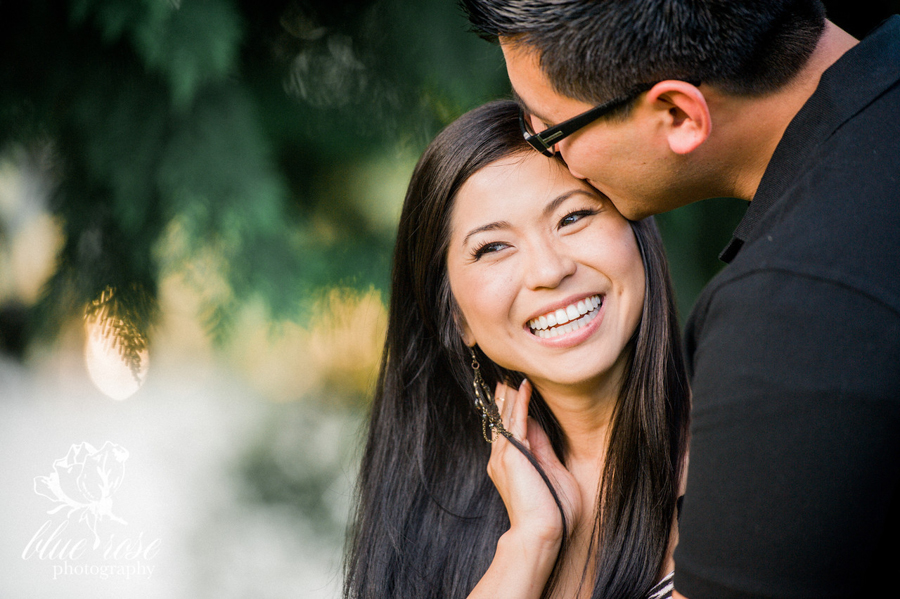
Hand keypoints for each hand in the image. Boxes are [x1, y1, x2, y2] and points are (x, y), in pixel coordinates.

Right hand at [488, 380, 582, 546]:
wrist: (541, 531)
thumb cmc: (551, 511)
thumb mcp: (550, 472)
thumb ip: (542, 449)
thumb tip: (537, 427)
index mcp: (509, 464)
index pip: (512, 430)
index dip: (515, 411)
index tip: (517, 392)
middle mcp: (501, 458)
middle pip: (503, 421)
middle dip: (505, 400)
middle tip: (506, 379)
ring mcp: (504, 455)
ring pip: (506, 418)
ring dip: (510, 396)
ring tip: (513, 377)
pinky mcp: (513, 454)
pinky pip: (516, 421)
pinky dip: (520, 403)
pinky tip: (523, 387)